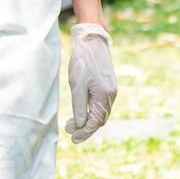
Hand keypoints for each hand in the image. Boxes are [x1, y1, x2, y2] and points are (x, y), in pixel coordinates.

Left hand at [64, 23, 116, 143]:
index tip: (72, 138)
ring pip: (100, 112)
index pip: (96, 122)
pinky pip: (100, 104)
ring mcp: (111, 90)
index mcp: (104, 95)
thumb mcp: (77, 84)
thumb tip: (81, 125)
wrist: (92, 40)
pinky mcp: (107, 85)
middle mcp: (111, 94)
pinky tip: (80, 112)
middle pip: (100, 119)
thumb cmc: (83, 61)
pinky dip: (90, 111)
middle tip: (69, 133)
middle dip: (85, 128)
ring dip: (87, 120)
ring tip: (71, 124)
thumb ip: (79, 106)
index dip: (84, 132)